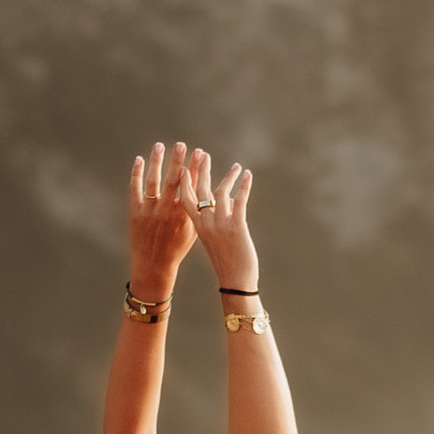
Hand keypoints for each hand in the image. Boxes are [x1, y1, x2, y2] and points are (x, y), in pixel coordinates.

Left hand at [127, 140, 207, 298]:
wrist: (154, 266)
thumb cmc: (176, 249)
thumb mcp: (192, 231)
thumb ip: (196, 210)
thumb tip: (204, 189)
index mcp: (184, 215)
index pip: (192, 186)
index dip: (196, 168)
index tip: (200, 152)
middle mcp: (167, 211)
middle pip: (173, 180)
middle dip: (178, 160)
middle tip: (181, 144)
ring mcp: (150, 211)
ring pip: (154, 181)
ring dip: (157, 161)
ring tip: (160, 145)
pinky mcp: (135, 212)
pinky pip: (135, 188)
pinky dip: (137, 173)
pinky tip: (140, 159)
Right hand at [191, 158, 258, 299]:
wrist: (235, 281)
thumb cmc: (225, 263)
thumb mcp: (212, 241)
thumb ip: (209, 225)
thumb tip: (213, 210)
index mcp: (197, 226)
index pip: (186, 198)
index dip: (186, 180)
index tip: (186, 165)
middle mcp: (206, 223)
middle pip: (200, 190)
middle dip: (201, 170)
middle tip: (202, 153)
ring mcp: (220, 224)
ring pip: (221, 192)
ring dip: (229, 176)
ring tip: (236, 166)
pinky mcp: (236, 226)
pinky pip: (240, 200)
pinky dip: (244, 185)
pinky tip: (248, 175)